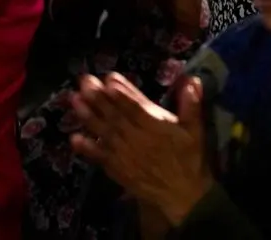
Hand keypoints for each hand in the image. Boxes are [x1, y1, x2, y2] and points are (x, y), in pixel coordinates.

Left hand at [71, 73, 213, 224]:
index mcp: (156, 126)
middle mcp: (136, 138)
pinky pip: (99, 156)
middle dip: (99, 97)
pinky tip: (74, 138)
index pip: (135, 106)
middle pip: (115, 115)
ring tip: (75, 100)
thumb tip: (192, 80)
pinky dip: (86, 148)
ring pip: (104, 131)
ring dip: (88, 116)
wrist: (181, 193)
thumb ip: (193, 105)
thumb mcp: (197, 130)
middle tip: (84, 80)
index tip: (109, 78)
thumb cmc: (190, 158)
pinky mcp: (116, 168)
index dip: (122, 92)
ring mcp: (123, 154)